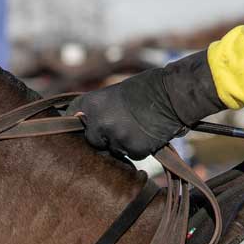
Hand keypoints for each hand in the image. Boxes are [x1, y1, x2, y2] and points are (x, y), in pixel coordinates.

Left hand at [75, 52, 223, 159]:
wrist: (172, 93)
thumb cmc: (146, 89)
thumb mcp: (114, 95)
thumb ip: (99, 112)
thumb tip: (88, 127)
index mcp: (90, 104)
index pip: (71, 120)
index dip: (77, 124)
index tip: (82, 127)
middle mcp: (98, 122)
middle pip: (93, 141)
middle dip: (104, 138)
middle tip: (121, 127)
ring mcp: (115, 138)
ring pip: (114, 150)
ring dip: (124, 143)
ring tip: (139, 126)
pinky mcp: (133, 150)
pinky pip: (132, 155)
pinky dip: (140, 148)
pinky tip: (149, 133)